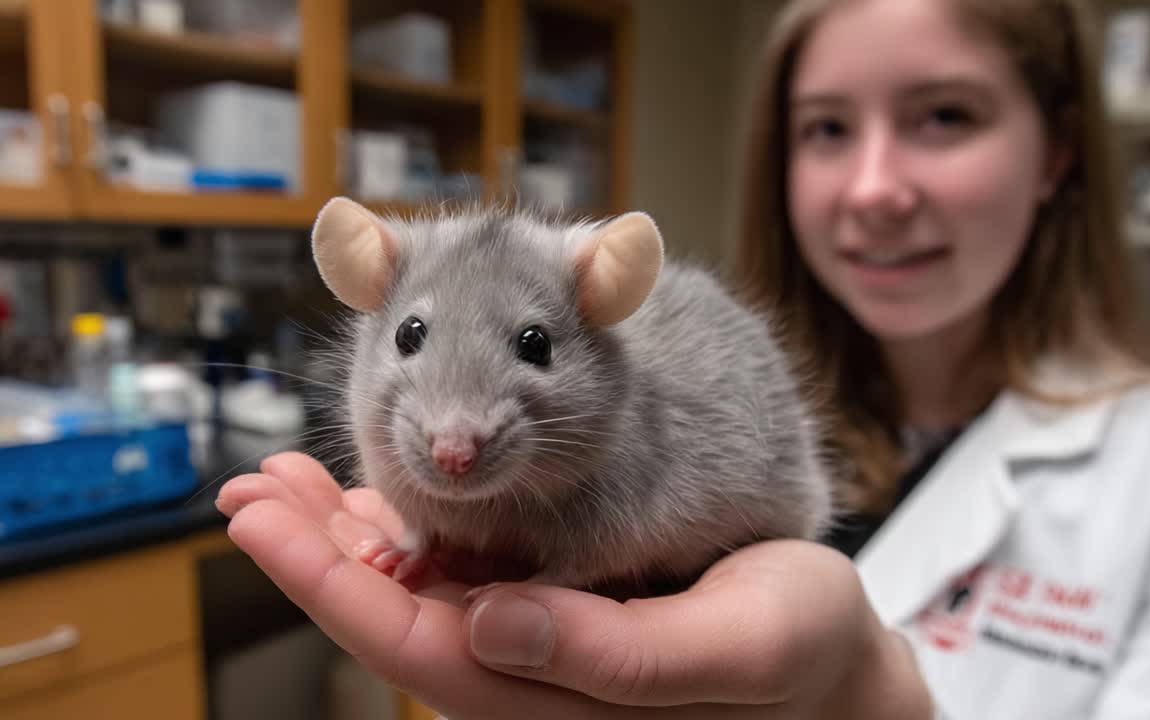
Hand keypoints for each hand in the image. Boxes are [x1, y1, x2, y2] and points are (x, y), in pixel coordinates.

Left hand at [215, 452, 932, 718]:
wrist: (833, 656)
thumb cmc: (799, 651)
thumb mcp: (733, 648)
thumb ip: (614, 655)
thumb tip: (487, 624)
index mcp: (555, 702)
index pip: (415, 647)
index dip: (329, 586)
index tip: (264, 521)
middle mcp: (528, 678)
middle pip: (393, 617)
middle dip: (313, 553)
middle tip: (248, 485)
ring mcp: (536, 643)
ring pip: (418, 591)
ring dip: (346, 536)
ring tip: (283, 478)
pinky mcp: (553, 609)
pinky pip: (462, 572)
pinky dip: (409, 529)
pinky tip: (372, 493)